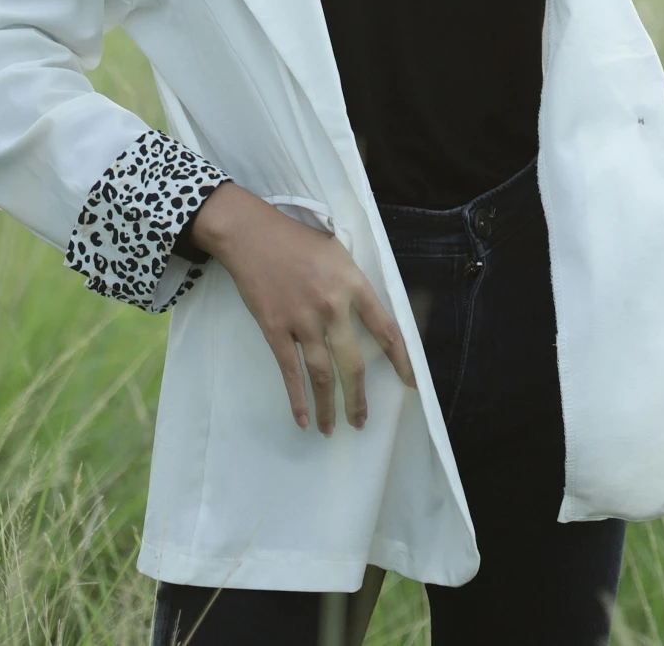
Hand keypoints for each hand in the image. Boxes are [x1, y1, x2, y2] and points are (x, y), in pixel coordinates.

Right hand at [185, 182, 416, 434]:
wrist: (252, 235)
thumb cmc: (297, 240)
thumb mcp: (337, 253)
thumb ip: (353, 285)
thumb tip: (368, 317)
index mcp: (352, 283)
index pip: (386, 328)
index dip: (402, 360)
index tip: (411, 384)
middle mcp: (331, 305)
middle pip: (352, 362)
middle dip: (358, 398)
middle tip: (361, 421)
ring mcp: (302, 319)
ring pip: (322, 374)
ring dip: (328, 406)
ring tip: (330, 429)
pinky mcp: (275, 328)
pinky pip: (290, 371)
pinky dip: (297, 399)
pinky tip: (301, 418)